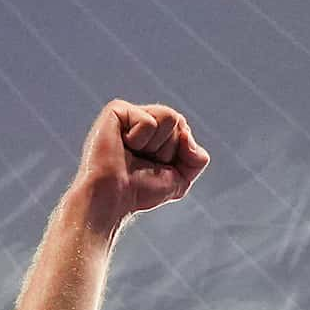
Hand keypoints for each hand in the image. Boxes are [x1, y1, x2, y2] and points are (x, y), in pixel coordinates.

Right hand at [73, 101, 207, 224]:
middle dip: (167, 150)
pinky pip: (149, 121)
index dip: (178, 154)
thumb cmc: (139, 191)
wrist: (112, 199)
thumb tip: (186, 133)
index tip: (155, 167)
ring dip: (156, 145)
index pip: (184, 130)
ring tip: (132, 153)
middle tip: (142, 163)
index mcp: (155, 131)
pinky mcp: (116, 110)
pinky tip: (122, 146)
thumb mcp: (181, 179)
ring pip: (169, 117)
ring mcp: (129, 113)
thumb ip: (197, 158)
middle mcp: (142, 118)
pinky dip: (140, 140)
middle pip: (179, 122)